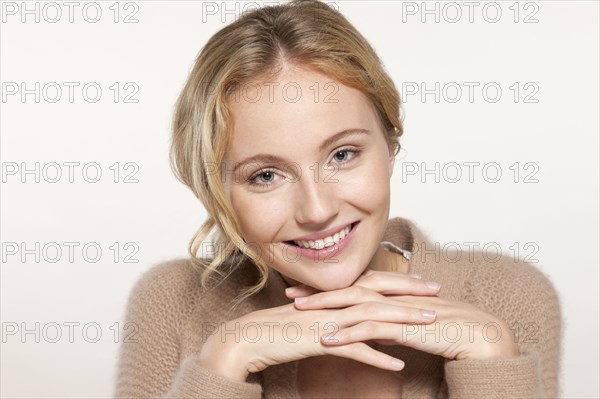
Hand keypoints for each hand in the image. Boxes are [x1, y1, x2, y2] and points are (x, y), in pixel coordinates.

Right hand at [197, 272, 440, 381]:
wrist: (252, 336)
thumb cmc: (282, 328)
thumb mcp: (314, 316)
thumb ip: (337, 314)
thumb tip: (359, 321)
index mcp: (334, 295)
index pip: (373, 283)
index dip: (400, 281)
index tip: (424, 282)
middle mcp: (334, 303)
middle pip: (379, 294)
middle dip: (411, 293)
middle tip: (438, 293)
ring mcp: (329, 321)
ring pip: (372, 317)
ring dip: (404, 321)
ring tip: (431, 324)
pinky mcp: (321, 341)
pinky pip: (354, 349)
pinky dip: (378, 358)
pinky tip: (399, 365)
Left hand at [292, 270, 519, 360]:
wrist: (481, 336)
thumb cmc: (451, 330)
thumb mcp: (414, 326)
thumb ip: (394, 325)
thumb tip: (377, 332)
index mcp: (395, 292)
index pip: (357, 284)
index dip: (330, 286)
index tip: (306, 288)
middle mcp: (394, 295)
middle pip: (349, 288)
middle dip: (319, 291)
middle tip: (291, 293)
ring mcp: (399, 309)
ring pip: (355, 304)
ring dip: (326, 308)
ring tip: (300, 312)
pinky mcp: (406, 326)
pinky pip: (372, 329)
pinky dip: (348, 333)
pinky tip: (328, 340)